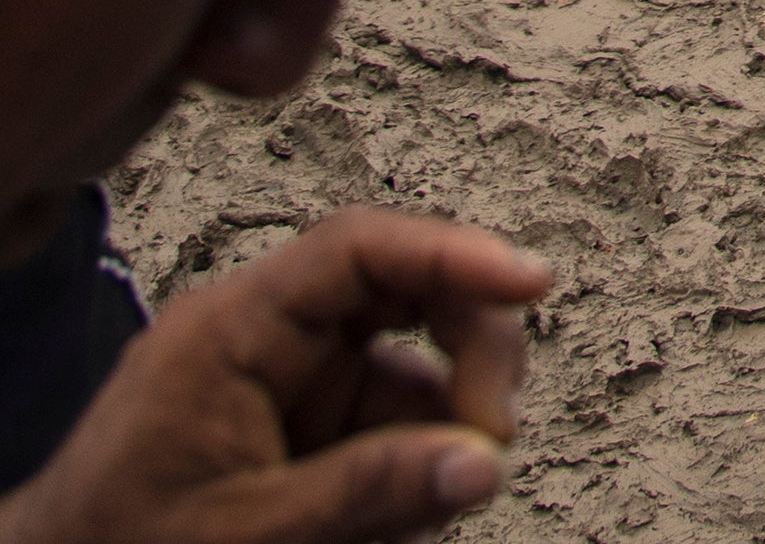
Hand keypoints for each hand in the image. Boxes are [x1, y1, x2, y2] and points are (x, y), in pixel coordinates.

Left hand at [0, 210, 548, 543]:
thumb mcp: (245, 537)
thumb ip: (367, 495)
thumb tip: (485, 462)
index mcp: (231, 331)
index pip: (359, 250)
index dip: (454, 253)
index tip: (533, 282)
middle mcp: (266, 335)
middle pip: (408, 292)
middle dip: (469, 355)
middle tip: (488, 443)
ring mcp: (289, 378)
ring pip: (414, 366)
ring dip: (442, 430)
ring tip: (413, 518)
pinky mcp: (302, 424)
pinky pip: (391, 421)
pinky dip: (411, 467)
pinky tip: (379, 529)